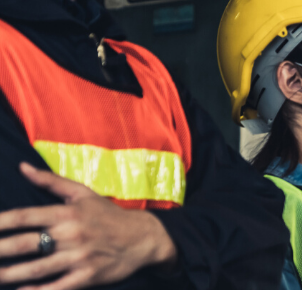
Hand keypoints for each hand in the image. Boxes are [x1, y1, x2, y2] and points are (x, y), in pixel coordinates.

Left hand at [0, 163, 177, 289]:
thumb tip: (22, 167)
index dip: (0, 222)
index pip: (25, 216)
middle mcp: (71, 234)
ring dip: (9, 274)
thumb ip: (51, 181)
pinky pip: (57, 287)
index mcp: (67, 213)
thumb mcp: (83, 193)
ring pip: (36, 269)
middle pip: (24, 245)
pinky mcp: (87, 276)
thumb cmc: (109, 215)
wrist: (144, 237)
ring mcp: (79, 257)